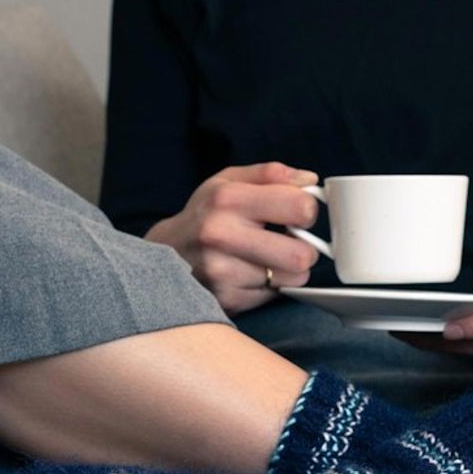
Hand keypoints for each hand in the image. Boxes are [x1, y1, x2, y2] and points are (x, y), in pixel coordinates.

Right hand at [145, 161, 319, 314]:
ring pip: (294, 279)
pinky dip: (270, 286)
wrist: (162, 255)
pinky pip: (274, 296)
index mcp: (228, 198)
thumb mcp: (227, 182)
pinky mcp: (226, 299)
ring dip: (290, 270)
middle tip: (289, 242)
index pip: (300, 207)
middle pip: (302, 254)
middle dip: (305, 249)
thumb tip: (309, 181)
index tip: (296, 215)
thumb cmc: (204, 215)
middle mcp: (222, 235)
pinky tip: (252, 274)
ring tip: (270, 259)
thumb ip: (270, 174)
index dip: (307, 211)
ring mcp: (222, 271)